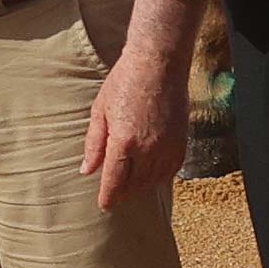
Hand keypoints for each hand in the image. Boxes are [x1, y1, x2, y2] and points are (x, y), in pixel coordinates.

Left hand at [82, 19, 194, 205]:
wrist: (159, 62)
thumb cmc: (125, 80)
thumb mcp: (100, 111)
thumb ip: (94, 144)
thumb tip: (87, 169)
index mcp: (123, 143)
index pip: (115, 182)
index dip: (108, 198)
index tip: (104, 205)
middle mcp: (147, 149)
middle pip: (134, 185)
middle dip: (123, 193)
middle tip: (115, 194)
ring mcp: (167, 146)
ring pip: (154, 180)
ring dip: (141, 186)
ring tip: (131, 185)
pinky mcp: (181, 140)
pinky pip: (171, 169)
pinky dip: (160, 176)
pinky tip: (152, 173)